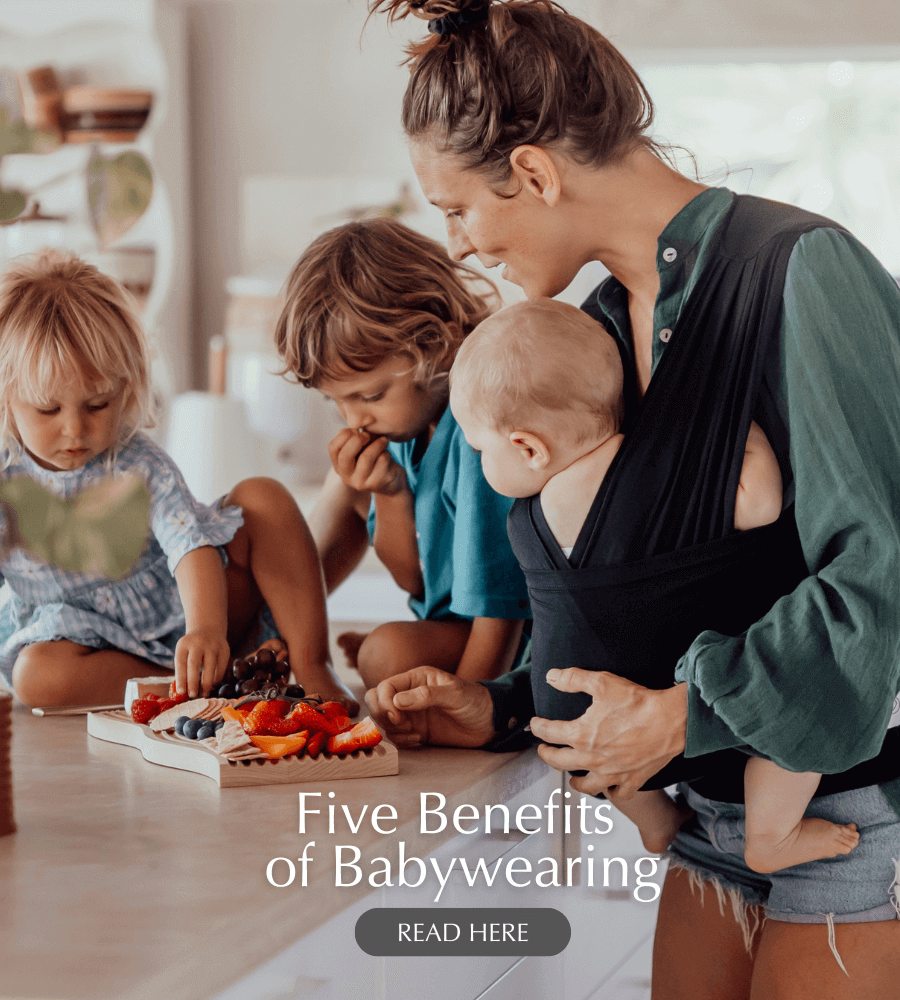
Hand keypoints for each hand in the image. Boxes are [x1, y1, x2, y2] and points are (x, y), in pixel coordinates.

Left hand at [174, 627, 229, 698]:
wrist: (208, 629)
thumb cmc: (192, 648)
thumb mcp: (183, 652)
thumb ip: (183, 668)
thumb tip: (184, 691)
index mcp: (183, 644)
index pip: (180, 663)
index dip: (181, 679)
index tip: (181, 692)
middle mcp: (198, 643)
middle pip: (194, 664)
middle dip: (193, 682)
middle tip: (193, 695)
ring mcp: (213, 645)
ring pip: (210, 666)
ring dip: (207, 683)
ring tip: (203, 694)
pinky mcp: (224, 649)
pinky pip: (221, 667)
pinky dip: (217, 678)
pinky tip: (212, 685)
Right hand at [328, 428, 406, 495]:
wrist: (390, 481)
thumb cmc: (374, 459)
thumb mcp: (362, 447)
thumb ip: (355, 437)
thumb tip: (355, 429)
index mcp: (339, 466)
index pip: (333, 447)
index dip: (345, 434)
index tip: (357, 431)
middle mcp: (346, 477)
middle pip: (345, 455)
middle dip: (358, 439)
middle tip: (368, 435)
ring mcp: (360, 483)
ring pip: (366, 457)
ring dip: (377, 443)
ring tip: (384, 441)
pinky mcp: (376, 483)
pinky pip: (382, 460)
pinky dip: (386, 452)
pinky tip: (387, 454)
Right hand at [364, 666, 495, 748]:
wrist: (489, 723)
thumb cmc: (475, 701)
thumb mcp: (454, 694)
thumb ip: (427, 695)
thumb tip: (397, 701)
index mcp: (416, 679)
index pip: (385, 686)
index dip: (385, 702)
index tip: (398, 717)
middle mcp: (409, 694)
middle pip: (376, 700)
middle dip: (382, 715)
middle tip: (400, 724)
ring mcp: (411, 713)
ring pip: (383, 720)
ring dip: (393, 730)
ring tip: (415, 733)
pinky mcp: (415, 730)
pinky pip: (395, 735)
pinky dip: (401, 740)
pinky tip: (419, 739)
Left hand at [529, 669, 687, 798]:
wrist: (671, 720)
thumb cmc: (637, 702)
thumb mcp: (602, 683)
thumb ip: (573, 679)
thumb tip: (551, 677)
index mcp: (582, 735)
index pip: (549, 733)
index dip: (538, 727)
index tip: (535, 724)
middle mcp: (593, 759)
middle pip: (559, 762)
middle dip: (547, 755)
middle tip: (543, 750)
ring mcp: (612, 773)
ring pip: (585, 786)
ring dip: (574, 780)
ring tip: (571, 775)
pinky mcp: (632, 780)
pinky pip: (615, 794)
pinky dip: (609, 792)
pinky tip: (607, 786)